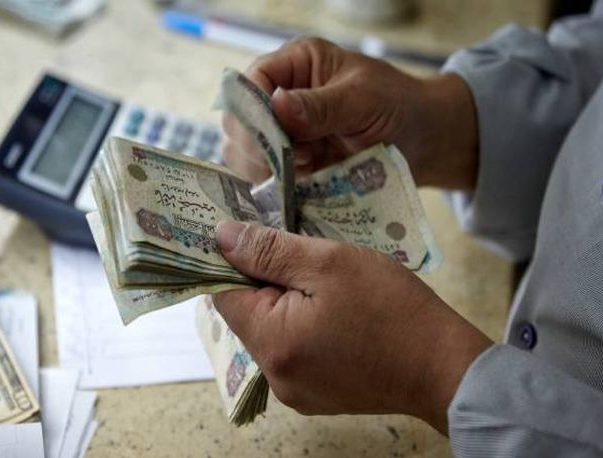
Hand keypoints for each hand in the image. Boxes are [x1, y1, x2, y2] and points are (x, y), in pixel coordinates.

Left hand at [212, 221, 491, 432]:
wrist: (446, 368)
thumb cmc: (391, 309)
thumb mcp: (329, 263)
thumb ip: (269, 250)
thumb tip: (221, 237)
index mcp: (271, 343)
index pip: (223, 295)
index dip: (234, 262)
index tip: (256, 238)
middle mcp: (274, 376)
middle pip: (248, 315)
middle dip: (267, 282)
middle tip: (304, 257)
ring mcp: (295, 391)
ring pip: (272, 333)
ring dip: (288, 305)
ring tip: (325, 286)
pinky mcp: (317, 397)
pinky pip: (294, 353)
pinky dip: (304, 329)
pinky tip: (336, 315)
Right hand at [223, 37, 478, 189]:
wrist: (423, 141)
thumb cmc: (398, 106)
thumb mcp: (363, 99)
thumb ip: (320, 105)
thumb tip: (276, 104)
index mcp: (296, 65)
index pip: (252, 82)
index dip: (252, 110)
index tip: (271, 138)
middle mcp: (282, 98)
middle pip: (239, 121)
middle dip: (257, 145)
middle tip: (291, 162)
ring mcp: (283, 133)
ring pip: (245, 153)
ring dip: (264, 168)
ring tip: (303, 172)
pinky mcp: (290, 164)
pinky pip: (265, 177)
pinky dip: (274, 186)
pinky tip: (298, 187)